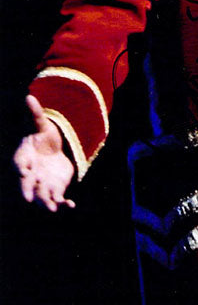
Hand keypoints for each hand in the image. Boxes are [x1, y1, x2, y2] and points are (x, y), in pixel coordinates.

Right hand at [13, 95, 75, 210]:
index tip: (23, 172)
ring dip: (46, 203)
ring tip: (52, 209)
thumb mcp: (41, 124)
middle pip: (27, 185)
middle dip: (28, 191)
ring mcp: (42, 184)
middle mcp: (31, 175)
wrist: (53, 149)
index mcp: (23, 159)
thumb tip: (29, 96)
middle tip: (29, 199)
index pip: (20, 164)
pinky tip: (71, 206)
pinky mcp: (55, 189)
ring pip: (42, 196)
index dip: (22, 168)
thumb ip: (36, 113)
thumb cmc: (43, 136)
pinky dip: (63, 204)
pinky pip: (58, 199)